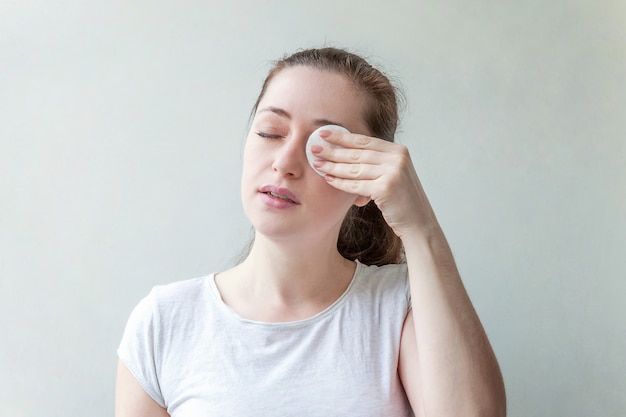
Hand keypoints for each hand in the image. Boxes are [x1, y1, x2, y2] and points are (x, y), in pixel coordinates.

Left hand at [310, 129, 438, 238]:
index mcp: (399, 151)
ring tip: (317, 164)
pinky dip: (340, 183)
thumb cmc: (401, 200)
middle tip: (314, 148)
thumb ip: (376, 162)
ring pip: (354, 168)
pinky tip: (328, 179)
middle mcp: (397, 158)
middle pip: (357, 153)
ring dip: (333, 166)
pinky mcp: (386, 188)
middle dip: (333, 150)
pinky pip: (356, 185)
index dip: (342, 136)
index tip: (324, 133)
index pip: (365, 140)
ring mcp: (393, 172)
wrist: (418, 222)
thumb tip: (345, 152)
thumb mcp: (393, 174)